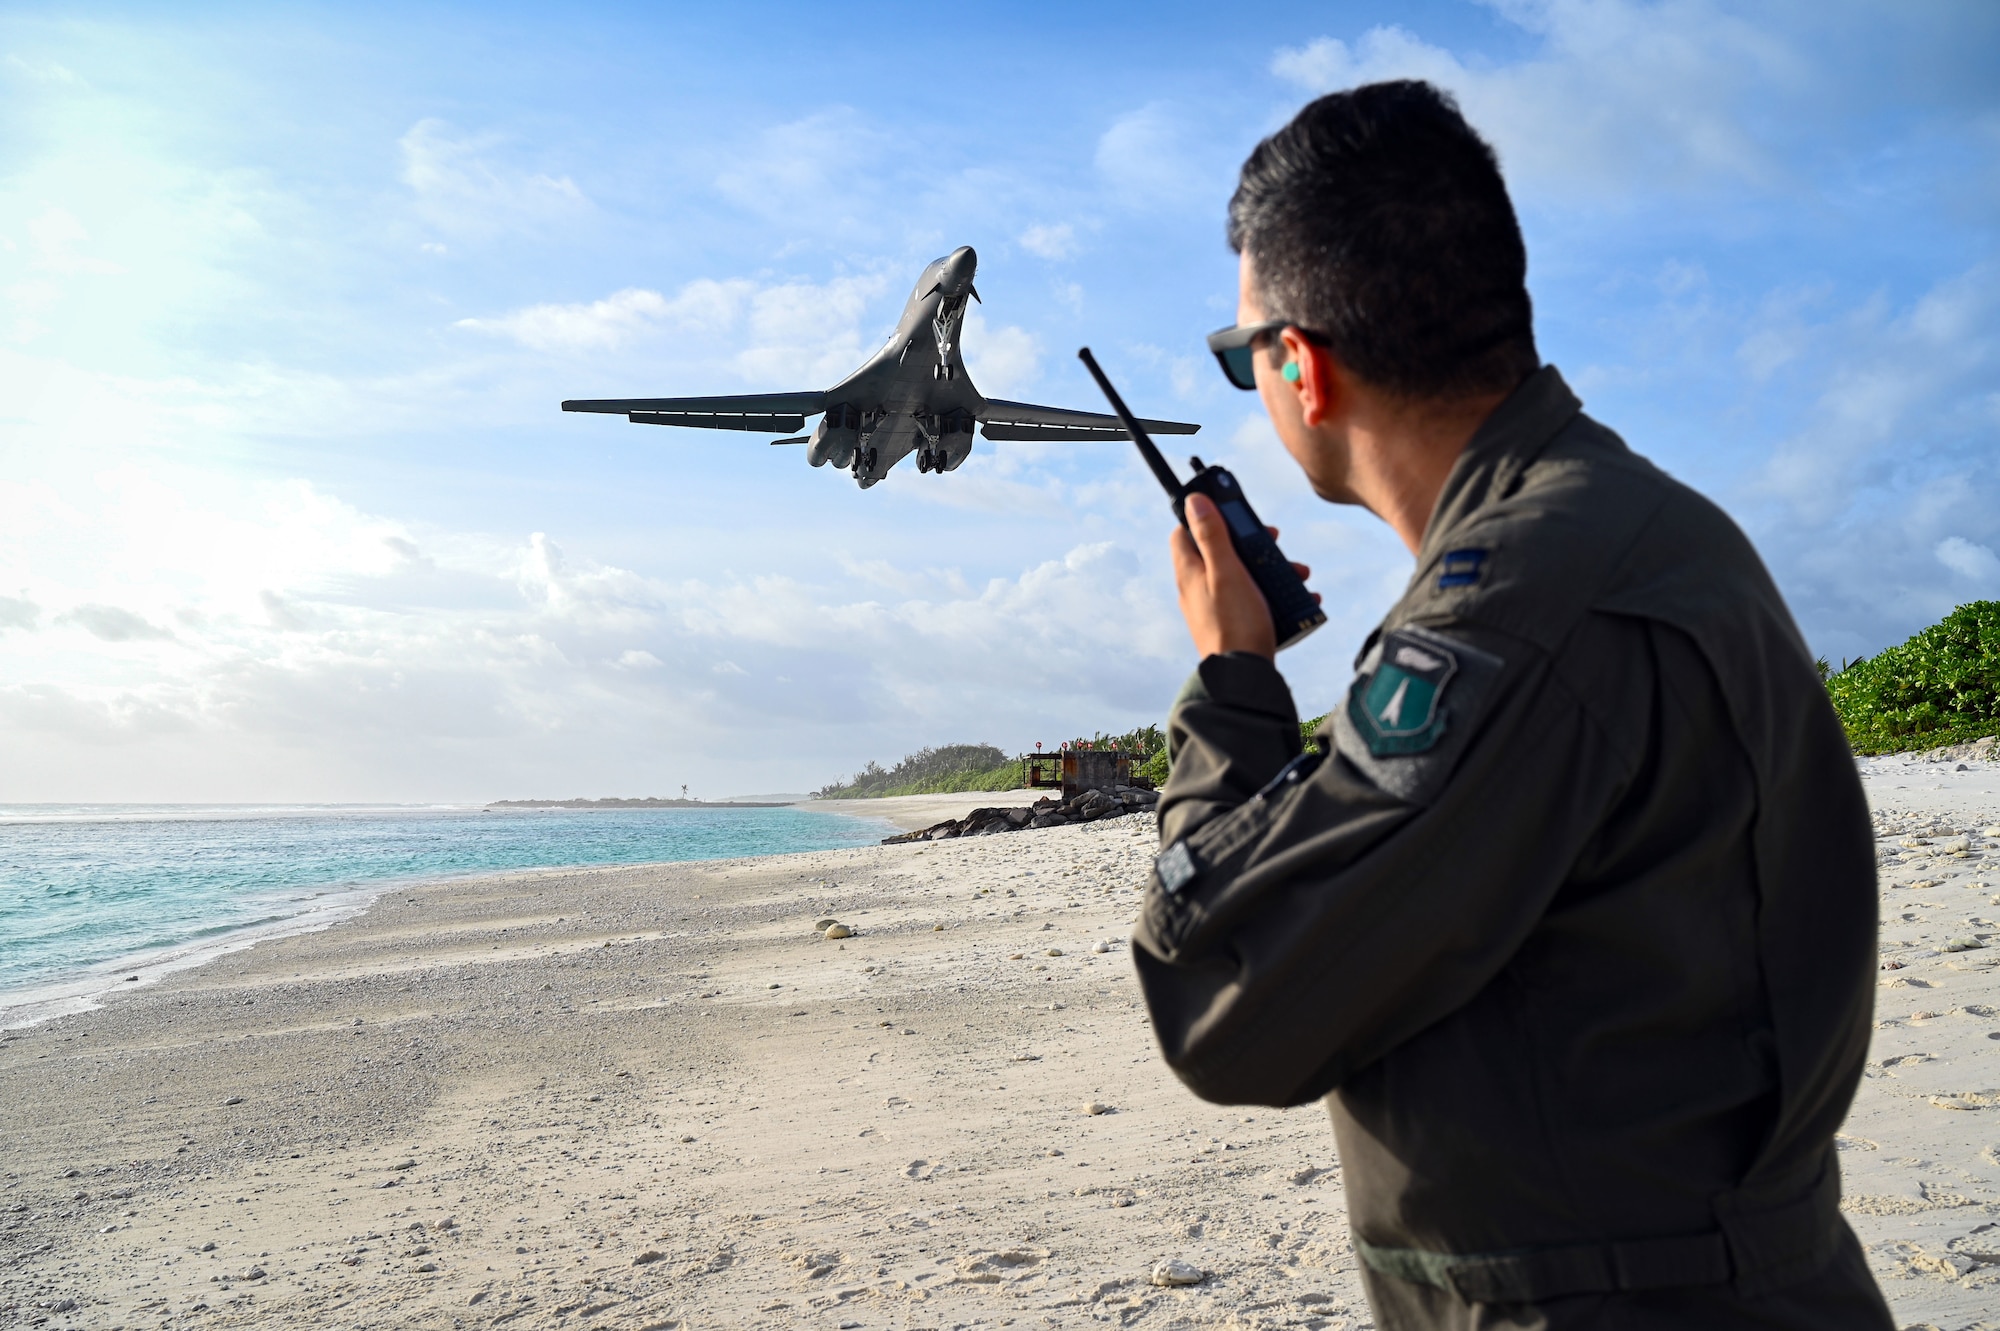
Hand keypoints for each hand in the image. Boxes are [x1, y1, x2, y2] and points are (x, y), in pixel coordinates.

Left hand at [1170, 493, 1314, 659]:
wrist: (1244, 675)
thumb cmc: (1235, 623)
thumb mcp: (1226, 571)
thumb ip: (1211, 536)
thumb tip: (1194, 502)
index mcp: (1190, 572)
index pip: (1184, 532)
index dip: (1204, 518)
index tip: (1231, 515)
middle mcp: (1197, 589)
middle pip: (1219, 552)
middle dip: (1249, 543)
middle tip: (1273, 541)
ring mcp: (1213, 607)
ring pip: (1241, 575)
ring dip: (1269, 569)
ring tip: (1297, 573)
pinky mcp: (1231, 623)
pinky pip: (1252, 599)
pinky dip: (1273, 593)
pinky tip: (1299, 598)